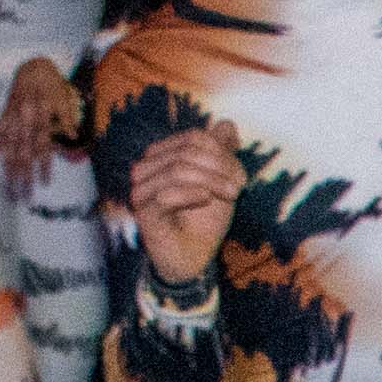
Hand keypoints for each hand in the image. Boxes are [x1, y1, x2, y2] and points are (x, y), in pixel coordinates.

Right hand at [0, 57, 69, 180]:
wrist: (33, 67)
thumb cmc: (52, 85)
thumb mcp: (64, 99)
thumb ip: (68, 118)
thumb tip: (73, 136)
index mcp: (42, 118)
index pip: (43, 147)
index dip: (44, 165)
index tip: (44, 184)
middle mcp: (25, 121)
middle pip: (23, 153)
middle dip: (23, 176)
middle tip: (23, 196)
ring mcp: (12, 119)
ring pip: (8, 148)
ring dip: (7, 170)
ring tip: (6, 188)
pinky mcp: (3, 116)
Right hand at [125, 122, 245, 290]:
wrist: (193, 257)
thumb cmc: (204, 219)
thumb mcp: (219, 181)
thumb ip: (222, 152)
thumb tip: (226, 124)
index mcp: (163, 155)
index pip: (194, 138)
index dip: (222, 153)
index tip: (240, 178)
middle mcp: (146, 168)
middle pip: (186, 152)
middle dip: (219, 167)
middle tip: (238, 188)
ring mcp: (141, 189)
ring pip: (177, 170)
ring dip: (211, 181)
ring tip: (229, 195)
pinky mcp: (143, 211)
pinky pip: (165, 195)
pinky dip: (192, 194)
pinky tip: (207, 199)